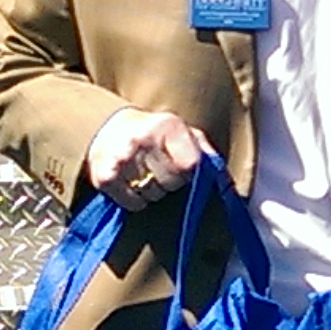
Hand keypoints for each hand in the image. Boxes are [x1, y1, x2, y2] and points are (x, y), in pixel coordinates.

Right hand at [85, 108, 212, 210]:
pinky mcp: (105, 176)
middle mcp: (143, 139)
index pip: (191, 165)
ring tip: (145, 175)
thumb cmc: (154, 133)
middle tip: (160, 171)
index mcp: (168, 126)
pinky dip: (136, 200)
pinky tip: (131, 184)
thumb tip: (225, 181)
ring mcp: (122, 158)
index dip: (189, 173)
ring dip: (153, 192)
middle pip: (171, 183)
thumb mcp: (182, 132)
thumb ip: (205, 152)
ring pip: (153, 195)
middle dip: (170, 183)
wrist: (105, 127)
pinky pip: (134, 204)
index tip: (182, 168)